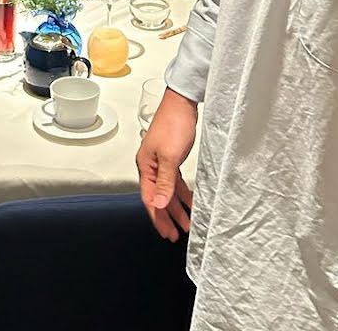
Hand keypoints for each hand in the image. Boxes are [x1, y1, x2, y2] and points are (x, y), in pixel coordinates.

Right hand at [136, 86, 197, 241]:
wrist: (182, 103)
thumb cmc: (174, 125)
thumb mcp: (170, 157)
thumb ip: (165, 182)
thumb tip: (159, 204)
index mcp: (146, 167)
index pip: (150, 199)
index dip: (158, 218)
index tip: (167, 234)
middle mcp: (151, 166)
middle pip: (158, 197)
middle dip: (167, 217)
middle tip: (176, 234)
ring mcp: (161, 162)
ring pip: (168, 191)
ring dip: (177, 207)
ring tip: (187, 223)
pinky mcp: (172, 157)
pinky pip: (175, 182)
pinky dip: (182, 193)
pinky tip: (191, 202)